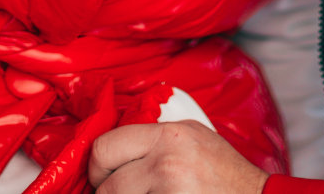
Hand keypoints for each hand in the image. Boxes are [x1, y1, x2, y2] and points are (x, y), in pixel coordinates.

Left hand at [89, 122, 270, 193]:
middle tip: (108, 193)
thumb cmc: (227, 173)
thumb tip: (114, 148)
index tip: (100, 176)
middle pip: (107, 181)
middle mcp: (167, 161)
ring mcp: (170, 191)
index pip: (106, 146)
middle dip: (103, 191)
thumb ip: (154, 137)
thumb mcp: (193, 136)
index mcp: (168, 135)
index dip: (96, 166)